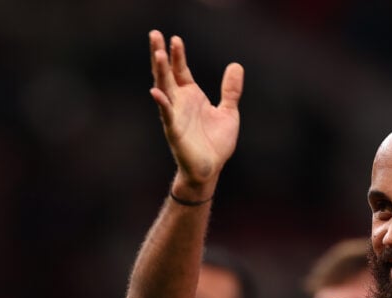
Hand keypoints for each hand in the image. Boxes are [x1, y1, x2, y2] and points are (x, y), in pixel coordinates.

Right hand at [148, 30, 243, 192]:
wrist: (211, 169)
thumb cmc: (216, 142)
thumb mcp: (229, 112)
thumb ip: (230, 90)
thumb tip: (236, 65)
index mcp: (191, 96)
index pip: (181, 70)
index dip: (178, 55)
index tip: (175, 39)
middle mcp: (179, 103)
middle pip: (166, 74)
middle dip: (161, 55)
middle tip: (155, 34)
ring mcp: (174, 116)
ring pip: (164, 89)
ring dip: (160, 72)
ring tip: (159, 54)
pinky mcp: (174, 131)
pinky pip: (166, 115)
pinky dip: (162, 104)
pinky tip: (156, 92)